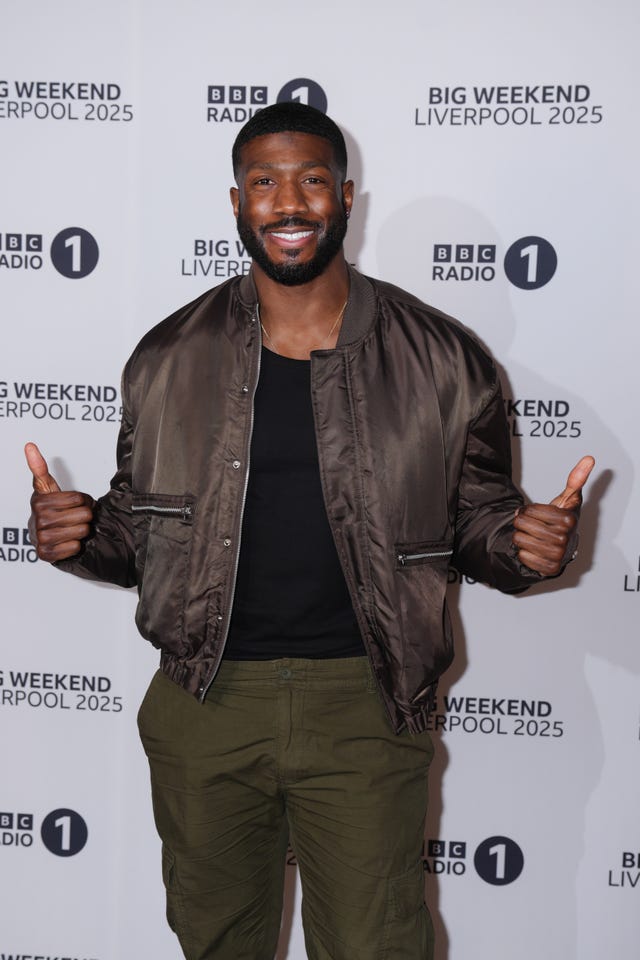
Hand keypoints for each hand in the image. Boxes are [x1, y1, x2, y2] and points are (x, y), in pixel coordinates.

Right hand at [25, 442, 93, 561]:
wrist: (43, 534)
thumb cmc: (49, 510)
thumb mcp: (46, 488)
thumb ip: (39, 468)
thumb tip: (29, 446)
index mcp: (39, 502)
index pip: (79, 498)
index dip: (82, 500)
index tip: (72, 503)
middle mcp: (38, 520)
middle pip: (84, 516)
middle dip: (84, 516)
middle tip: (74, 518)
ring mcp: (41, 538)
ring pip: (82, 532)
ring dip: (81, 531)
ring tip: (71, 528)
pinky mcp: (46, 554)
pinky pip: (74, 548)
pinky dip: (75, 546)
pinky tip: (67, 541)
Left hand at [512, 455, 594, 575]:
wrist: (563, 545)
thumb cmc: (562, 520)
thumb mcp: (568, 498)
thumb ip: (576, 479)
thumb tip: (589, 459)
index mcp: (568, 520)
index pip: (529, 510)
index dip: (527, 509)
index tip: (534, 512)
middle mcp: (565, 538)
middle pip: (522, 524)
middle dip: (522, 522)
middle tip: (531, 525)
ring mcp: (558, 555)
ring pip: (519, 540)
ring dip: (521, 536)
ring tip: (531, 536)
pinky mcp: (549, 568)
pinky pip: (522, 556)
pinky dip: (524, 552)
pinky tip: (534, 549)